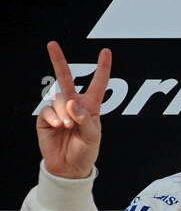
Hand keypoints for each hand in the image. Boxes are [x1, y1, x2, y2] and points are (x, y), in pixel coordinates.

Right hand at [37, 41, 111, 178]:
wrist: (69, 166)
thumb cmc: (86, 150)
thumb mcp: (93, 136)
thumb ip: (85, 118)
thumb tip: (71, 102)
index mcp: (91, 105)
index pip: (98, 83)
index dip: (102, 67)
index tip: (106, 51)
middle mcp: (73, 103)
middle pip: (66, 78)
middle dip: (58, 60)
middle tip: (51, 44)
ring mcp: (58, 109)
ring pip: (58, 99)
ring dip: (65, 113)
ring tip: (69, 127)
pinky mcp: (45, 117)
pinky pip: (47, 110)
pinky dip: (54, 117)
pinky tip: (60, 126)